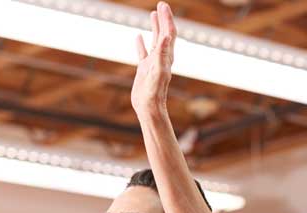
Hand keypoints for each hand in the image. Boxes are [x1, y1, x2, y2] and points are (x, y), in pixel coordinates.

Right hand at [131, 2, 175, 116]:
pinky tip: (137, 37)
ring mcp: (153, 62)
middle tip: (161, 4)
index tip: (163, 5)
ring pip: (155, 40)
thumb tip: (168, 36)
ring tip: (153, 14)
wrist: (149, 107)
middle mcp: (162, 57)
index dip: (167, 18)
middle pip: (164, 33)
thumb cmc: (154, 92)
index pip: (169, 33)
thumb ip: (163, 53)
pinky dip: (141, 43)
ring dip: (155, 27)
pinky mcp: (145, 69)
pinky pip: (143, 53)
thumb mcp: (158, 71)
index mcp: (166, 56)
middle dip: (164, 18)